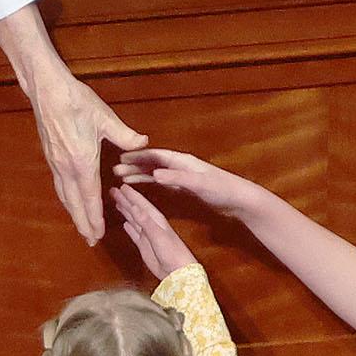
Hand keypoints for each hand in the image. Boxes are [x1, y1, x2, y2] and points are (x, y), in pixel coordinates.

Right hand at [25, 62, 147, 244]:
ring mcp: (56, 163)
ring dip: (73, 214)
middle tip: (90, 241)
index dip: (94, 217)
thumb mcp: (105, 117)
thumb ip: (125, 135)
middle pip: (74, 203)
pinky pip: (59, 185)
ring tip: (81, 228)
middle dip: (82, 224)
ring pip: (64, 196)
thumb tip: (143, 142)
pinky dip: (67, 199)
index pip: (89, 197)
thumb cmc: (76, 101)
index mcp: (82, 161)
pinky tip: (71, 201)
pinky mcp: (51, 156)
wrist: (47, 90)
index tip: (98, 234)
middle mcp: (66, 167)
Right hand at [112, 183, 196, 278]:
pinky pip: (134, 234)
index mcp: (156, 220)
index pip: (141, 204)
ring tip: (117, 202)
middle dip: (125, 200)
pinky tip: (125, 223)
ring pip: (133, 219)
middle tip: (113, 190)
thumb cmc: (173, 253)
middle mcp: (151, 225)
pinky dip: (129, 228)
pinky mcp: (144, 246)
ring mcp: (147, 235)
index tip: (121, 186)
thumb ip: (146, 221)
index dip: (131, 195)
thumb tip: (134, 207)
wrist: (177, 272)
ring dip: (125, 211)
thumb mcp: (158, 235)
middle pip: (135, 209)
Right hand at [114, 145, 259, 216]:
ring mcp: (183, 176)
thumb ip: (177, 178)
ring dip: (140, 174)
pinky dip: (150, 183)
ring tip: (123, 178)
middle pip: (152, 163)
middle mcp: (181, 166)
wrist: (240, 199)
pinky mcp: (186, 187)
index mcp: (182, 161)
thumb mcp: (199, 184)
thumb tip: (155, 173)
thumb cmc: (223, 189)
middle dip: (134, 165)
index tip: (120, 159)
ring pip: (156, 172)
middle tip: (115, 169)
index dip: (137, 157)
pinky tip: (142, 187)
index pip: (155, 155)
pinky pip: (162, 182)